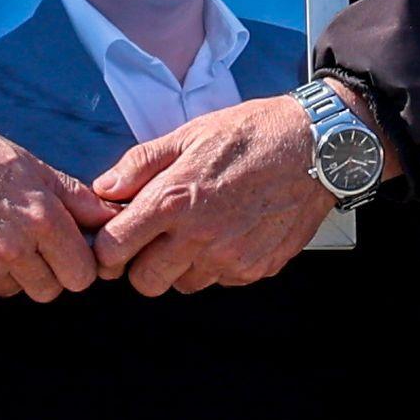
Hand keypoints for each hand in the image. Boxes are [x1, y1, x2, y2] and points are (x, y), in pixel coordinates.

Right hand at [0, 98, 102, 298]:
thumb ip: (76, 200)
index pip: (81, 275)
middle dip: (46, 271)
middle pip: (49, 290)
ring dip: (9, 272)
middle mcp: (10, 250)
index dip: (79, 264)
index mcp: (39, 220)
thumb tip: (112, 217)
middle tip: (29, 242)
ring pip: (12, 289)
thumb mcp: (31, 165)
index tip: (69, 253)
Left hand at [88, 92, 337, 294]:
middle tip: (156, 239)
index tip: (117, 237)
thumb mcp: (188, 135)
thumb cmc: (250, 135)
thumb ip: (140, 165)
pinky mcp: (256, 269)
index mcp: (173, 200)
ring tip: (201, 229)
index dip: (108, 247)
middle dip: (142, 264)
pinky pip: (220, 280)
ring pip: (183, 284)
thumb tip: (104, 190)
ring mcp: (230, 258)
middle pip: (144, 282)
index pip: (113, 250)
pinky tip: (231, 231)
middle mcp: (199, 236)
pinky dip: (218, 264)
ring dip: (182, 265)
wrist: (315, 148)